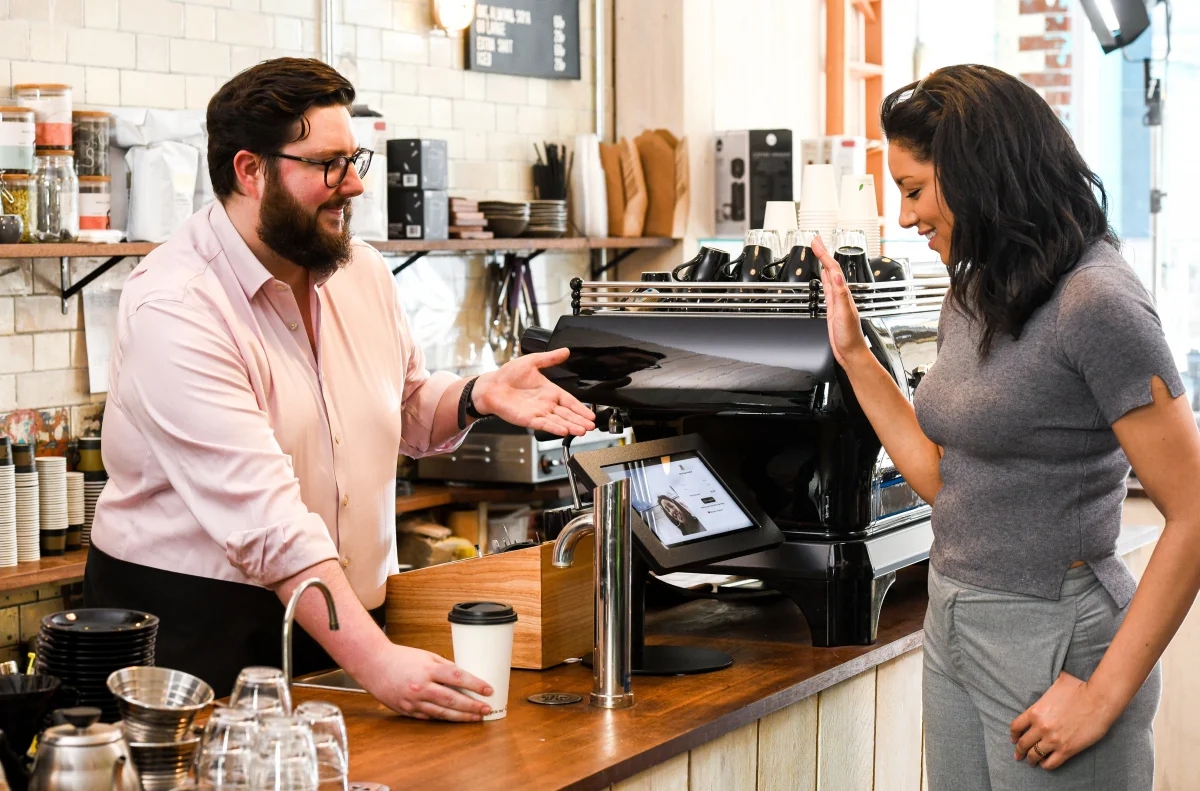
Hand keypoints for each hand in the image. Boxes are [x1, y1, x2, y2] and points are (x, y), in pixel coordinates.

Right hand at [362, 643, 493, 721]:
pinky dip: (443, 719)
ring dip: (462, 717)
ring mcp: (414, 701)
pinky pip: (429, 717)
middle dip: (472, 706)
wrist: (374, 665)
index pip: (458, 677)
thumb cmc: (400, 658)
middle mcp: (421, 687)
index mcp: (428, 670)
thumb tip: (464, 677)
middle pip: (453, 700)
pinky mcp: (407, 710)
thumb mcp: (426, 656)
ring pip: (443, 713)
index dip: (475, 684)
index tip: (488, 690)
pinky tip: (455, 719)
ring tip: (476, 718)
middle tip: (487, 709)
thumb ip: (445, 666)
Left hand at [472, 348, 595, 435]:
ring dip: (571, 426)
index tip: (591, 414)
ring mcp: (538, 413)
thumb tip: (565, 350)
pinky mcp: (528, 419)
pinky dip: (554, 428)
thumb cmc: (507, 375)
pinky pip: (543, 424)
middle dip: (580, 420)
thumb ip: (549, 358)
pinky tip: (564, 431)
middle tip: (592, 426)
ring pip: (558, 421)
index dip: (581, 408)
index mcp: (549, 391)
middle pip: (567, 414)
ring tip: (582, 430)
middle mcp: (546, 404)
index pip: (569, 401)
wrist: (491, 386)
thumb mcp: (531, 361)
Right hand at [813, 235, 870, 368]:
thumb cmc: (850, 337)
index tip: (816, 243)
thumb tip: (837, 276)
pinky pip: (827, 288)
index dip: (824, 255)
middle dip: (823, 253)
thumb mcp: (844, 314)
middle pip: (831, 269)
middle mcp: (841, 295)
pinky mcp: (832, 308)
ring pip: (829, 276)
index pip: (833, 269)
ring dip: (823, 263)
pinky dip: (824, 278)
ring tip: (818, 252)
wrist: (851, 352)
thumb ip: (840, 294)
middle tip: (815, 241)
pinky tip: (823, 275)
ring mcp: (837, 301)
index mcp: (844, 294)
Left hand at [1010, 671, 1116, 769]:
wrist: (1099, 700)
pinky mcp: (1067, 749)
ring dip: (1031, 760)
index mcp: (1035, 711)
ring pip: (1035, 755)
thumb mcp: (1056, 683)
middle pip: (1023, 743)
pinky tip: (1045, 764)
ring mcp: (1053, 740)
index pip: (1016, 726)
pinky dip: (1046, 765)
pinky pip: (1051, 763)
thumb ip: (1047, 687)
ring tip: (1031, 762)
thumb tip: (1045, 675)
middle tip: (1018, 755)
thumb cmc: (1079, 688)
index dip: (1014, 735)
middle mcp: (1041, 727)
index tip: (1013, 739)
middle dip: (1019, 750)